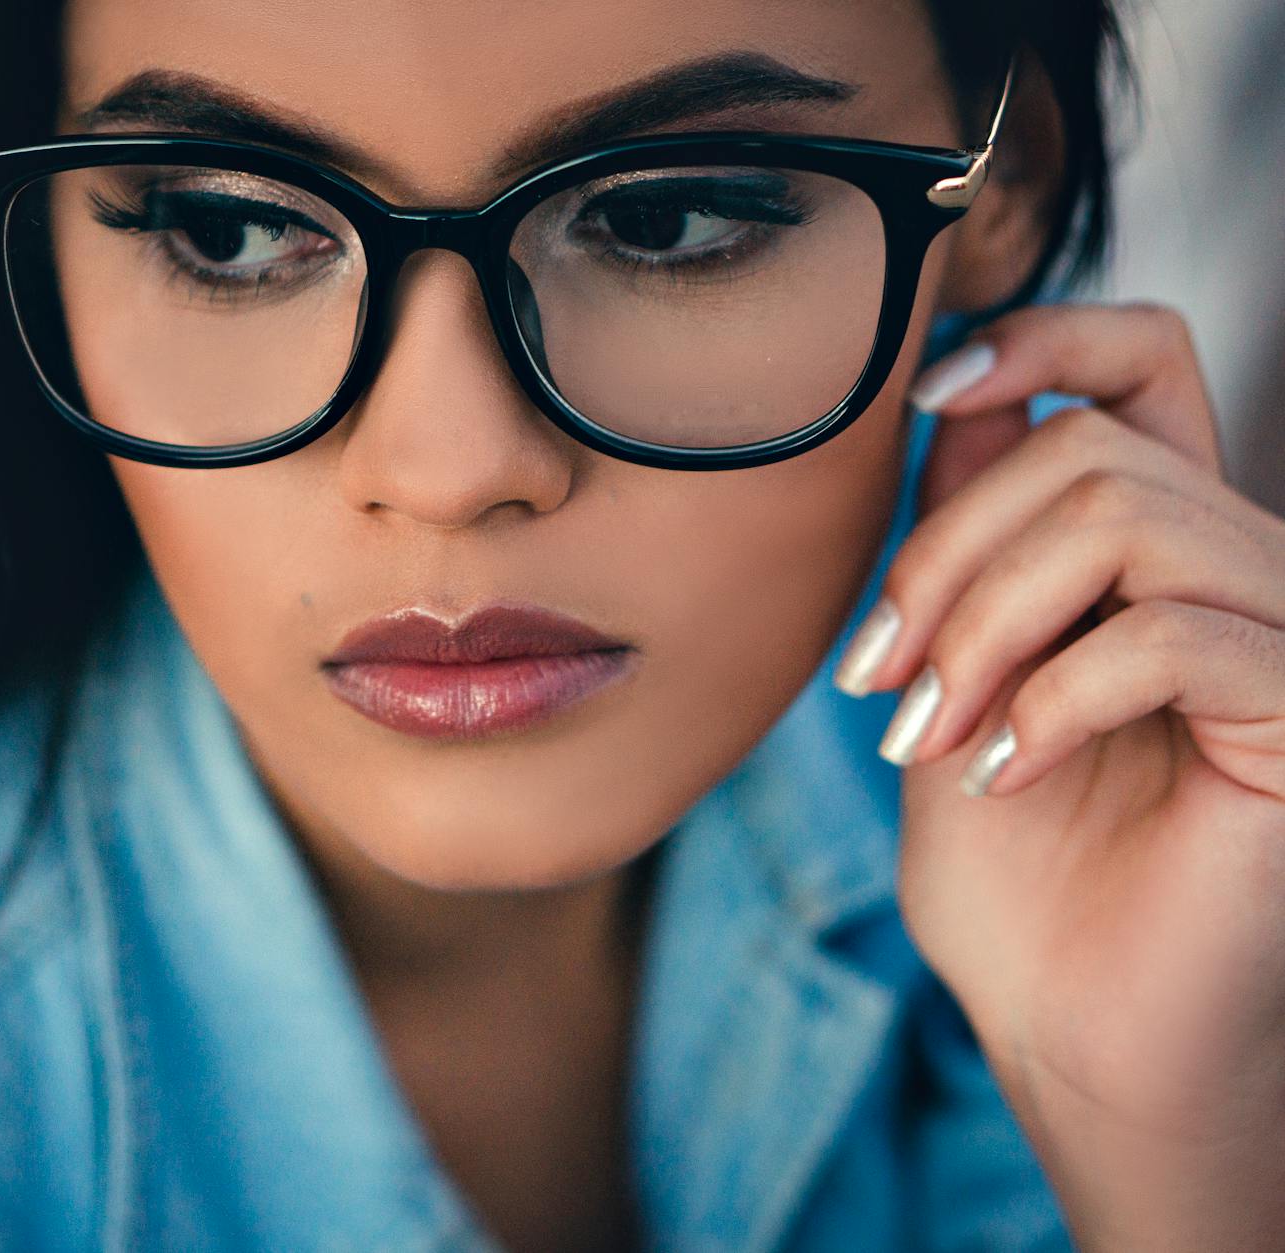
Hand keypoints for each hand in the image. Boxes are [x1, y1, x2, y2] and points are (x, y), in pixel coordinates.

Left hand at [833, 303, 1284, 1249]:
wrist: (1073, 1026)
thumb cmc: (1013, 870)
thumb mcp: (956, 677)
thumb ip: (969, 542)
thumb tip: (957, 397)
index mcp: (1157, 549)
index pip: (1143, 363)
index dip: (1043, 338)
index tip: (925, 392)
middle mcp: (1237, 571)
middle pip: (1091, 449)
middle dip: (946, 556)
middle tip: (880, 678)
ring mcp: (1282, 638)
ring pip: (1127, 524)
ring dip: (985, 629)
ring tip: (931, 734)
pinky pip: (1170, 637)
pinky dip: (1053, 701)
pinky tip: (1003, 774)